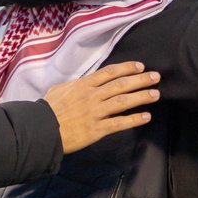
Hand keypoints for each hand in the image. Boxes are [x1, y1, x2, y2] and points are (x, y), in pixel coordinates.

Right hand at [44, 62, 159, 152]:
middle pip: (121, 84)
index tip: (140, 66)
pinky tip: (146, 116)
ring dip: (141, 97)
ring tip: (155, 94)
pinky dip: (134, 119)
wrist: (41, 130)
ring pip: (123, 101)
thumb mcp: (59, 90)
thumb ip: (74, 85)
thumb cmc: (47, 110)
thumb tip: (83, 82)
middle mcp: (92, 96)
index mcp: (83, 84)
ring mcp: (95, 112)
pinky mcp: (97, 129)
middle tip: (156, 77)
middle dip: (140, 80)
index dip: (127, 68)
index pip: (110, 72)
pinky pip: (119, 123)